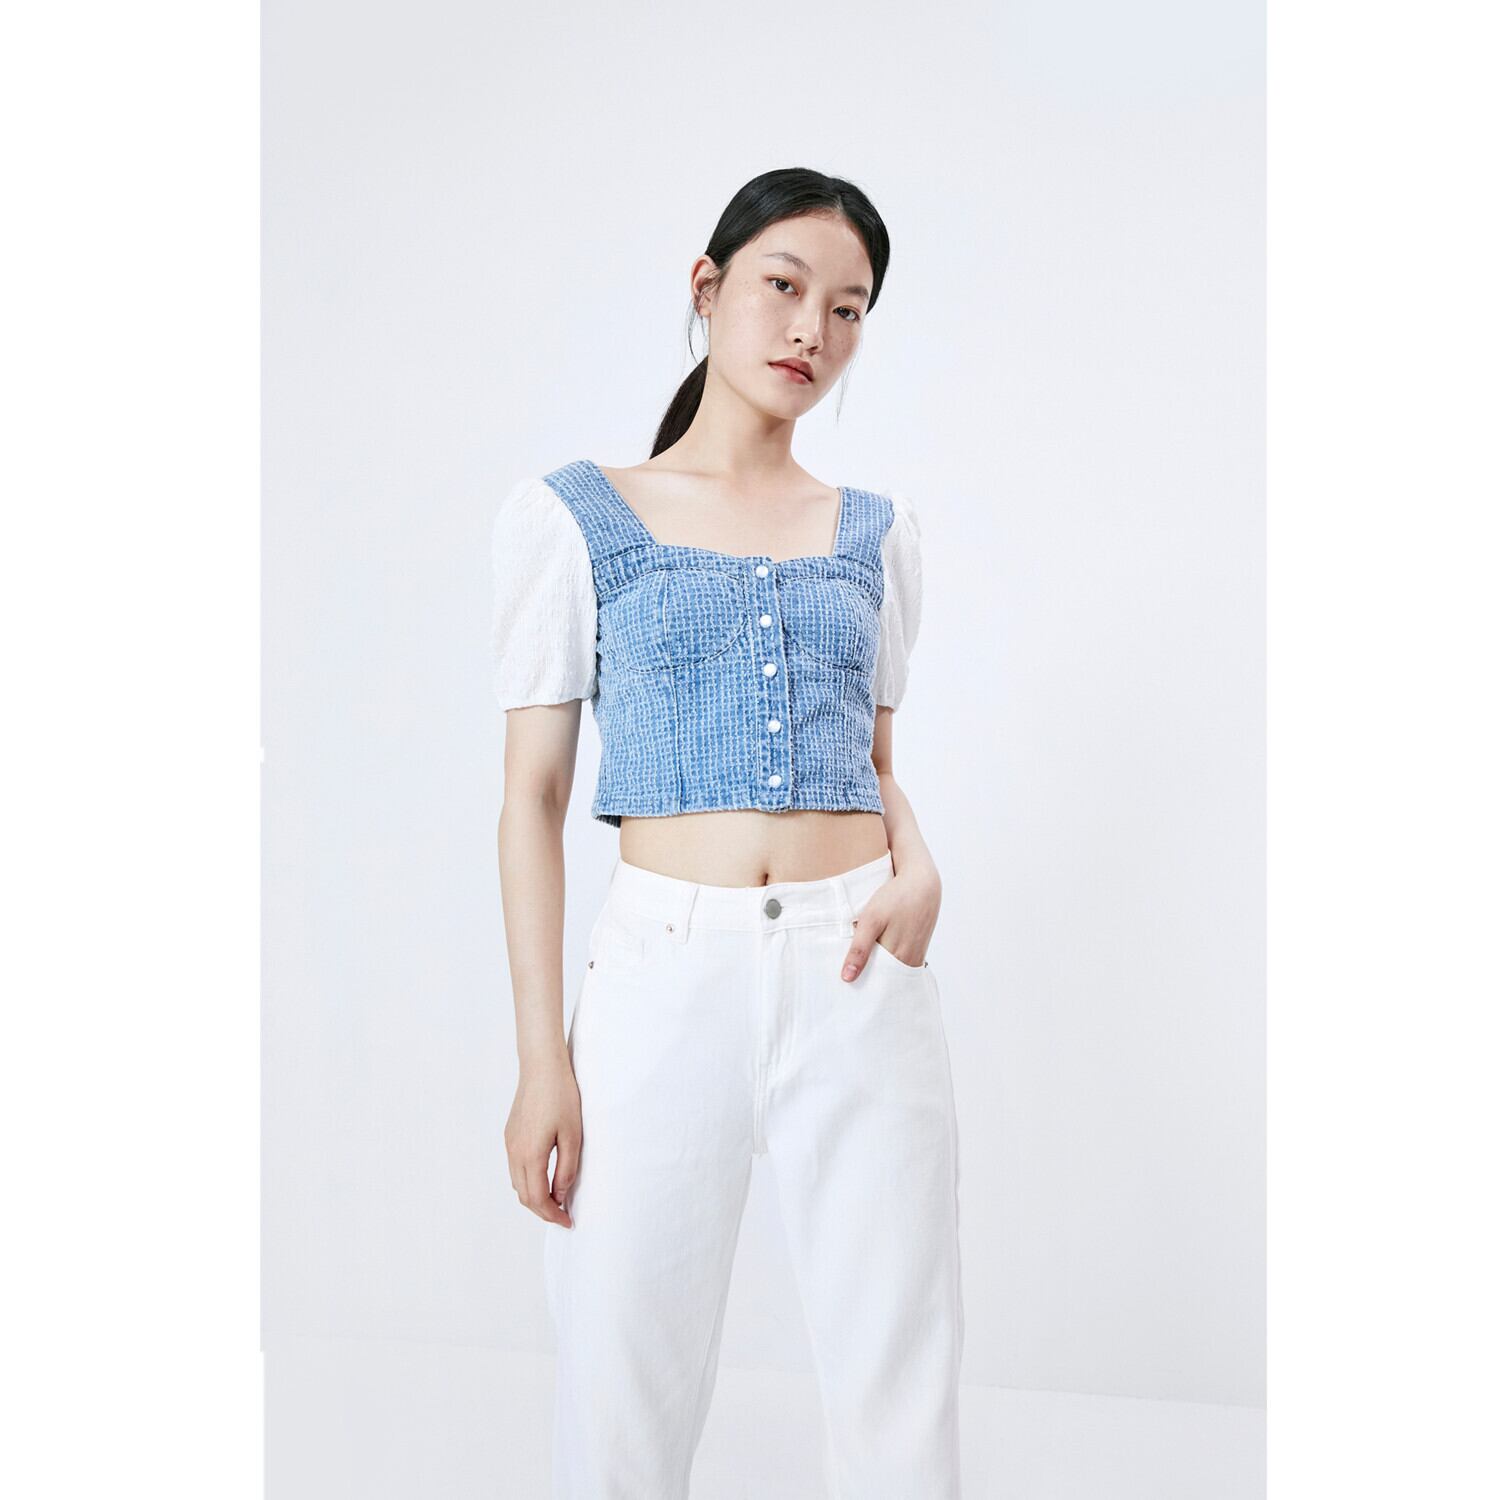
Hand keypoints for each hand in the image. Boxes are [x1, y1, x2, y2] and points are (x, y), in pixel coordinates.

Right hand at [504, 1054, 581, 1227]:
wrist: (541, 1066)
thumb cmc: (561, 1096)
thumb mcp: (573, 1135)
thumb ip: (567, 1169)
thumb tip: (561, 1196)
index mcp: (530, 1155)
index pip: (537, 1199)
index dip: (552, 1215)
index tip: (568, 1221)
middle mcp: (514, 1152)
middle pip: (523, 1196)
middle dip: (543, 1210)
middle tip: (563, 1215)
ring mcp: (509, 1143)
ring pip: (517, 1183)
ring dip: (534, 1197)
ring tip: (556, 1199)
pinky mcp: (510, 1135)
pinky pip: (515, 1168)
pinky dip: (528, 1181)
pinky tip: (544, 1177)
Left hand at [841, 859, 941, 979]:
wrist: (922, 883)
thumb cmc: (895, 899)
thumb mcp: (871, 920)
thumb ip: (859, 949)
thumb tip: (848, 978)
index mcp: (896, 958)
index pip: (873, 984)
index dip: (858, 987)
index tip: (843, 989)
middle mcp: (908, 961)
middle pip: (884, 981)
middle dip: (867, 982)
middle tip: (847, 980)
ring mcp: (915, 956)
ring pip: (892, 973)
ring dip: (877, 972)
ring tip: (859, 967)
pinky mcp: (918, 950)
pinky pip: (900, 964)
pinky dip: (888, 964)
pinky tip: (876, 955)